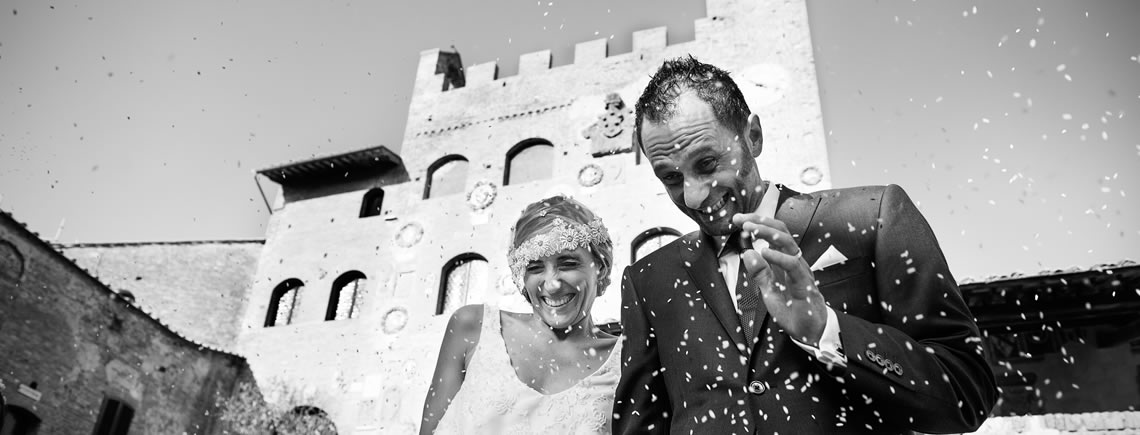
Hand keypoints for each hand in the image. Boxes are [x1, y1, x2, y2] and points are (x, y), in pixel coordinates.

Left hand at [731, 214, 826, 346]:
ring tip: (751, 229)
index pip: (773, 234)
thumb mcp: (768, 290)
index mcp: (784, 260)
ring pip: (788, 243)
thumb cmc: (792, 310)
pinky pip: (793, 265)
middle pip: (781, 231)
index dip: (757, 224)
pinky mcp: (804, 283)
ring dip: (768, 233)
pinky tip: (764, 252)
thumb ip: (759, 273)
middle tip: (742, 220)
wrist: (809, 330)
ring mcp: (800, 270)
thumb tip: (748, 253)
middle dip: (761, 222)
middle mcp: (793, 261)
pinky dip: (778, 257)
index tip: (739, 220)